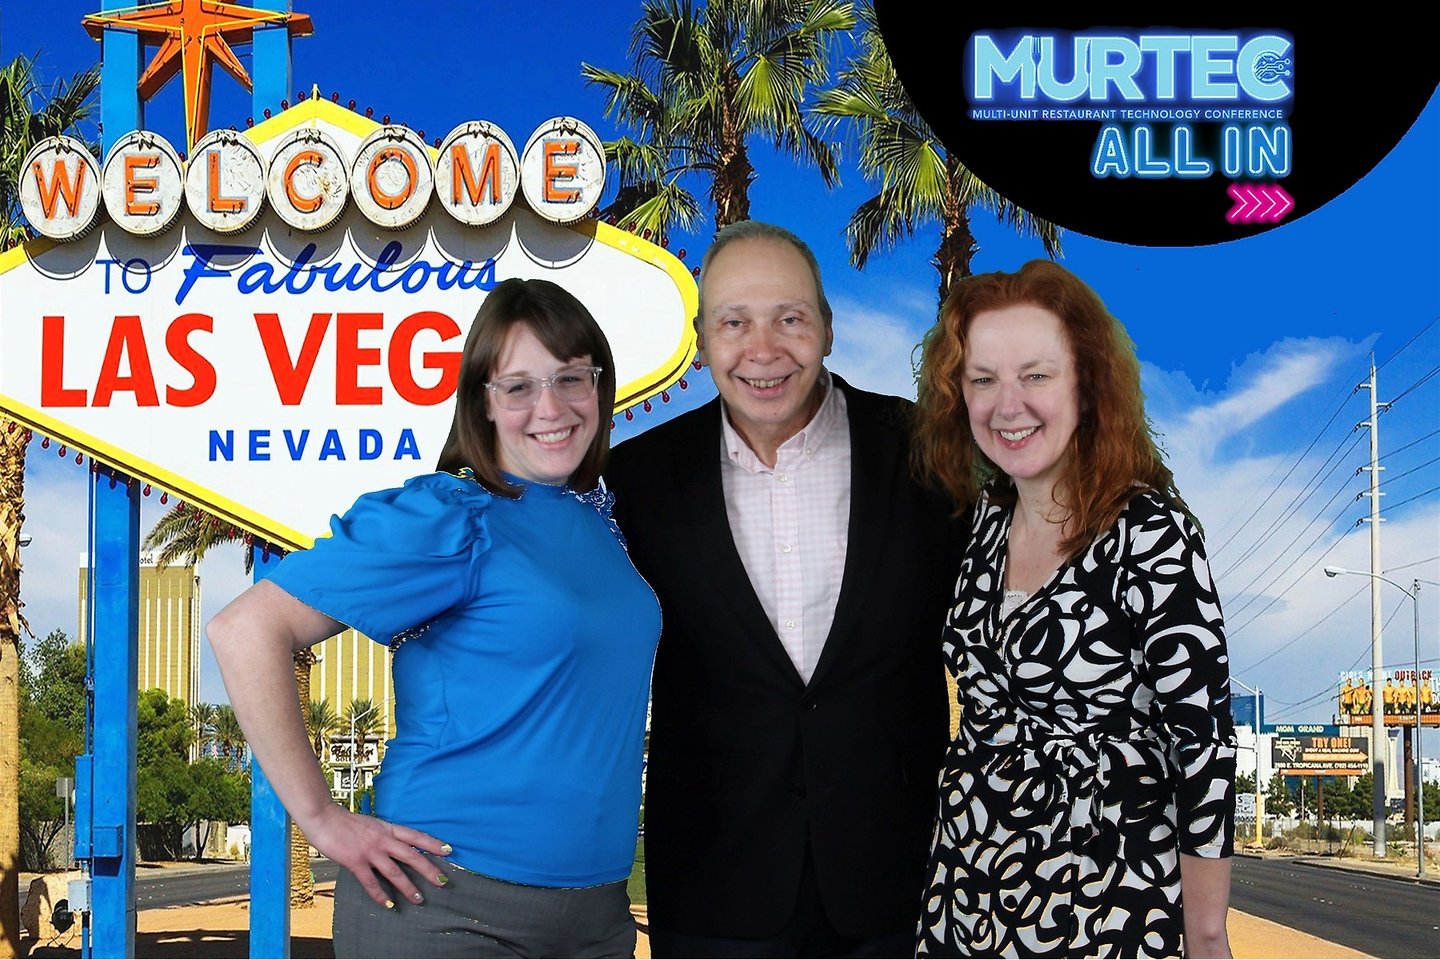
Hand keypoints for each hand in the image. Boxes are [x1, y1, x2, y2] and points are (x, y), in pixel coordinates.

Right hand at [303, 804, 452, 907]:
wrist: (324, 818)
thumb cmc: (346, 822)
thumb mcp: (372, 824)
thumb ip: (384, 834)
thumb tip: (396, 845)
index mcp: (388, 828)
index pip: (416, 836)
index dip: (433, 843)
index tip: (449, 851)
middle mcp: (383, 839)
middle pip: (412, 855)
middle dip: (428, 869)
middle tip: (442, 881)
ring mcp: (370, 851)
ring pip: (395, 872)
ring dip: (408, 887)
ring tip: (419, 899)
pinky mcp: (356, 862)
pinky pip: (371, 882)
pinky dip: (380, 895)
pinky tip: (389, 904)